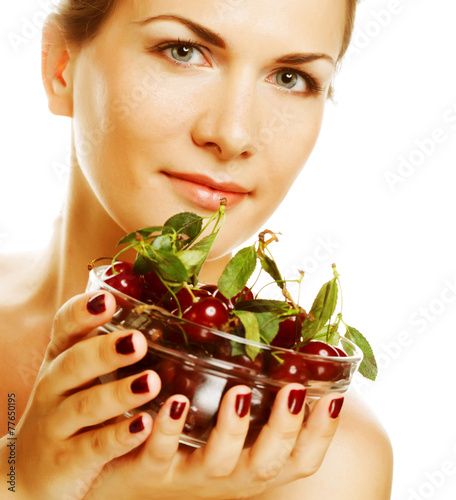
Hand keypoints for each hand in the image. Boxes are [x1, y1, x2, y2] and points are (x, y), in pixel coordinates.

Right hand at [11, 292, 158, 499]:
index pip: (63, 329)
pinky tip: (144, 425)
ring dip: (119, 393)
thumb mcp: (71, 376)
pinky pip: (95, 446)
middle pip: (74, 364)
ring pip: (86, 406)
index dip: (82, 313)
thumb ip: (98, 347)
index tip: (107, 299)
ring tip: (151, 382)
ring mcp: (57, 425)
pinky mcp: (68, 460)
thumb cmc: (63, 409)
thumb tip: (149, 311)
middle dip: (105, 351)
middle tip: (138, 340)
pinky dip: (120, 436)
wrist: (25, 472)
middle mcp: (53, 389)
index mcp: (59, 361)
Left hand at [84, 379, 343, 499]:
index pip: (300, 459)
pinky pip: (161, 454)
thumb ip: (256, 393)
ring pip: (219, 463)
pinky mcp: (151, 468)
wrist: (131, 477)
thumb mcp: (231, 425)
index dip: (321, 435)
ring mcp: (191, 474)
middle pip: (267, 464)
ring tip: (239, 393)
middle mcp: (230, 474)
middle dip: (285, 429)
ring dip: (232, 430)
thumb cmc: (192, 442)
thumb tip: (281, 347)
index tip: (334, 399)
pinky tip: (174, 401)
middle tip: (293, 391)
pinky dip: (169, 430)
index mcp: (253, 461)